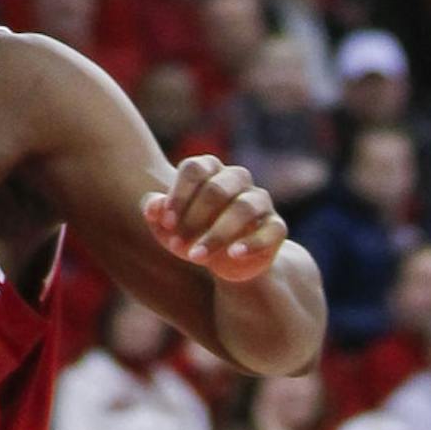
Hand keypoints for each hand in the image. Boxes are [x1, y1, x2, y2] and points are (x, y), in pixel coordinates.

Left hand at [142, 157, 287, 284]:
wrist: (224, 261)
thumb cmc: (191, 232)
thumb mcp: (168, 226)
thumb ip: (157, 211)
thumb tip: (154, 207)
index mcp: (210, 168)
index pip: (195, 169)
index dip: (179, 195)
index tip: (167, 223)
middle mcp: (237, 178)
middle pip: (216, 189)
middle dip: (194, 219)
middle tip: (176, 245)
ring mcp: (259, 200)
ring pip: (243, 208)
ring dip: (217, 234)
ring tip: (196, 257)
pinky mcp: (276, 226)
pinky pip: (270, 229)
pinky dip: (252, 242)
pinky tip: (233, 255)